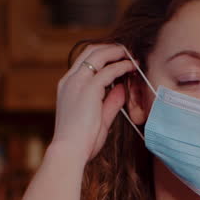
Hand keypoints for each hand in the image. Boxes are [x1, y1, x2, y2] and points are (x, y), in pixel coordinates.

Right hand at [50, 43, 137, 161]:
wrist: (69, 151)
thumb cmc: (81, 141)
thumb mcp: (98, 118)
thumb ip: (109, 102)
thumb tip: (121, 88)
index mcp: (67, 86)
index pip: (84, 61)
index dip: (102, 55)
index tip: (118, 58)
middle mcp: (70, 80)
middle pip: (90, 51)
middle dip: (110, 48)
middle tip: (128, 51)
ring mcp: (77, 82)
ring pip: (98, 55)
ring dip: (117, 52)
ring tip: (132, 55)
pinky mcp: (88, 89)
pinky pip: (108, 70)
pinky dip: (121, 66)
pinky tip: (132, 67)